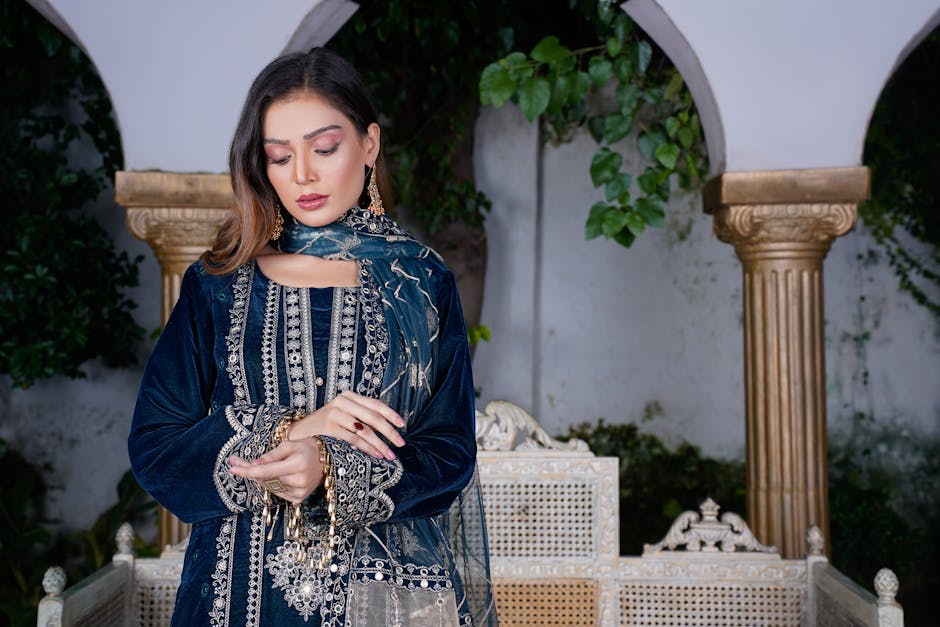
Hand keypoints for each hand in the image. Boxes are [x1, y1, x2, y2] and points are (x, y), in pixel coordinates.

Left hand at [228, 438, 323, 502]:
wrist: (327, 460)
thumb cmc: (307, 448)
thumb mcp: (290, 445)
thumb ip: (271, 455)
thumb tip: (254, 464)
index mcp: (297, 465)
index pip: (266, 471)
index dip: (247, 470)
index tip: (232, 468)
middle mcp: (298, 481)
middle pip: (265, 480)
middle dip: (249, 471)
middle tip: (236, 463)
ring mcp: (299, 492)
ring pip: (269, 486)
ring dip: (259, 478)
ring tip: (253, 467)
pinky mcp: (298, 499)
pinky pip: (277, 492)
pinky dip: (271, 483)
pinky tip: (272, 475)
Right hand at [289, 391, 404, 459]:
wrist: (298, 432)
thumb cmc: (325, 426)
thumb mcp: (343, 415)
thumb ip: (361, 417)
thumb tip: (388, 429)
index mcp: (349, 396)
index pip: (375, 404)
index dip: (391, 414)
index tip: (402, 425)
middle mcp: (343, 401)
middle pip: (373, 417)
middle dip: (389, 432)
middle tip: (401, 443)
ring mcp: (335, 413)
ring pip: (365, 430)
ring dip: (380, 444)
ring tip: (389, 454)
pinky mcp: (329, 426)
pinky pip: (353, 438)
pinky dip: (367, 448)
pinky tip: (375, 454)